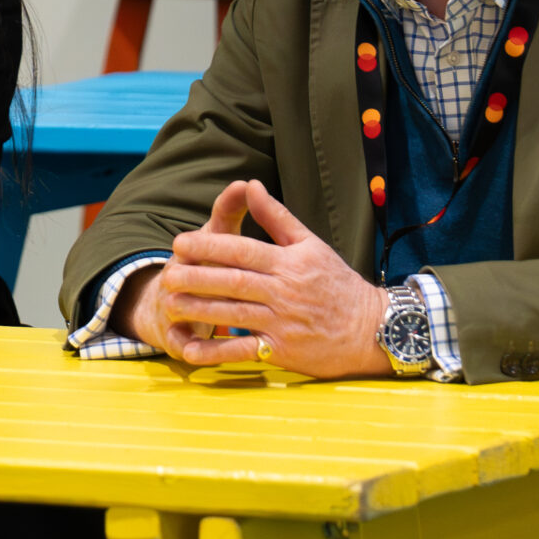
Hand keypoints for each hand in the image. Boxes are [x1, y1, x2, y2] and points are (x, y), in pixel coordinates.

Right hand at [113, 186, 256, 361]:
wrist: (167, 304)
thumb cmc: (205, 265)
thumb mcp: (215, 238)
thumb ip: (229, 211)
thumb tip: (245, 181)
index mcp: (189, 254)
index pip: (196, 243)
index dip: (209, 241)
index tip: (226, 234)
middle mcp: (177, 279)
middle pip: (186, 276)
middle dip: (205, 278)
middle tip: (234, 281)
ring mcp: (174, 311)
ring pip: (183, 309)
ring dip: (197, 313)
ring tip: (219, 319)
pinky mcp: (177, 340)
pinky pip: (185, 346)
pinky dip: (196, 350)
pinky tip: (203, 354)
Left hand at [152, 181, 390, 376]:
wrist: (372, 328)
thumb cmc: (337, 284)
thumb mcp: (311, 244)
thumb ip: (277, 217)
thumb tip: (251, 185)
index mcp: (290, 262)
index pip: (244, 251)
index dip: (210, 246)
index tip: (180, 243)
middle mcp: (285, 291)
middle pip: (234, 282)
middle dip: (197, 277)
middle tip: (166, 274)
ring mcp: (283, 323)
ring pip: (234, 314)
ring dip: (199, 310)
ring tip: (169, 304)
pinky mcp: (284, 351)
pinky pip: (245, 351)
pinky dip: (218, 353)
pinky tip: (192, 350)